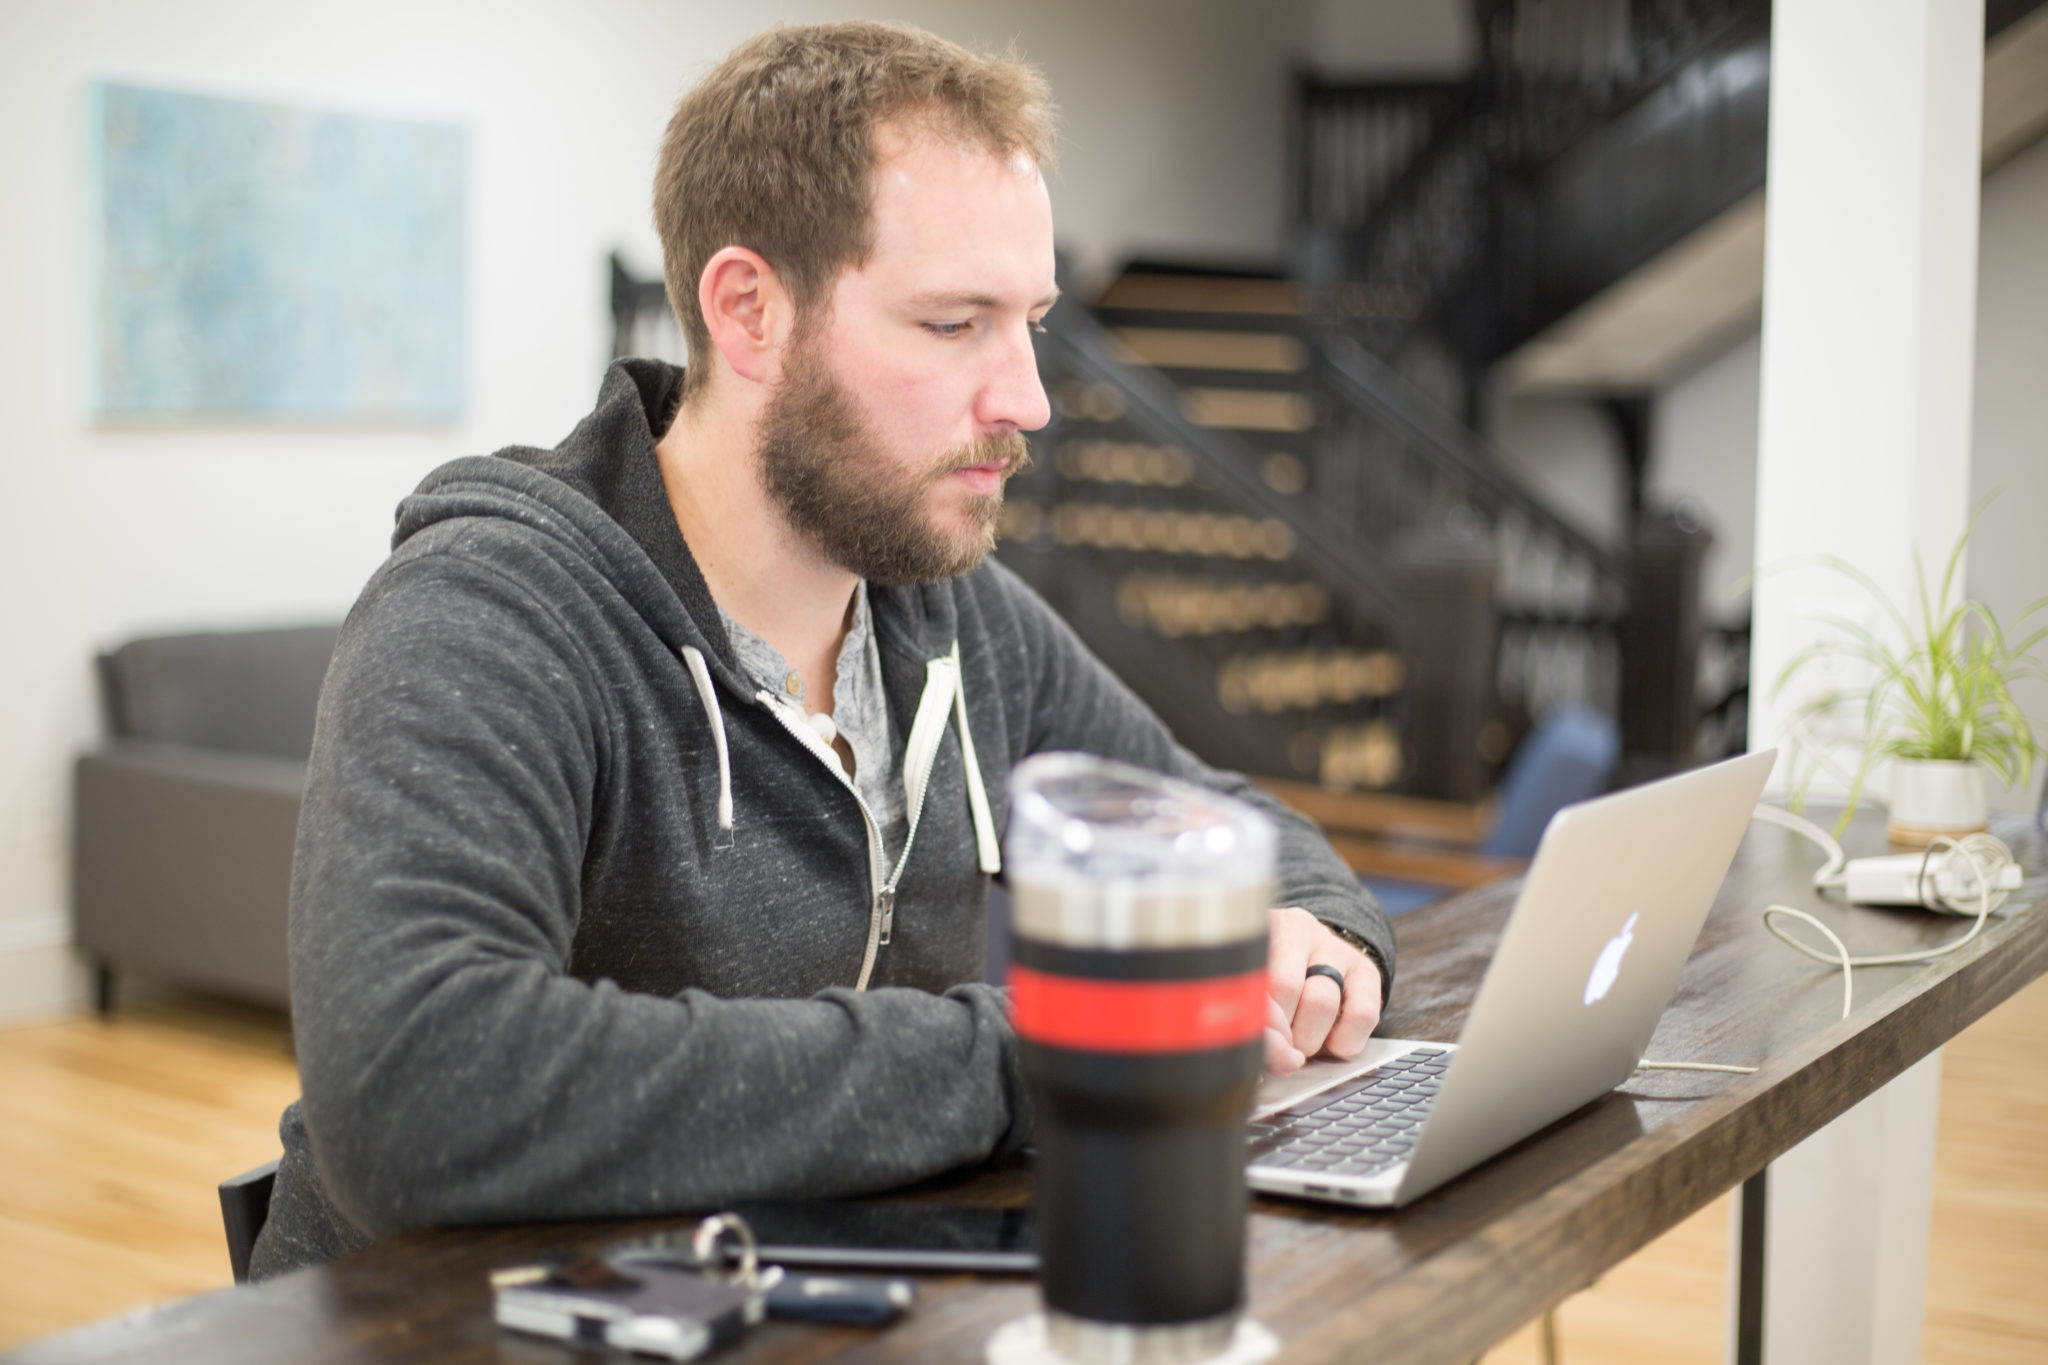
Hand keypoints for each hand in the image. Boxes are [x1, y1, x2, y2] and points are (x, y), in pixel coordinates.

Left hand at [1262, 906, 1381, 1077]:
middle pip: (1285, 989)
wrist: (1317, 965)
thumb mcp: (1253, 993)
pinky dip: (1344, 1042)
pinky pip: (1362, 1015)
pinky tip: (1332, 1043)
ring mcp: (1334, 946)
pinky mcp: (1367, 970)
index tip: (1251, 1048)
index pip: (1249, 974)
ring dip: (1309, 1041)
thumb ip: (1249, 1019)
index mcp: (1255, 931)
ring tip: (1302, 1045)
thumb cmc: (1273, 989)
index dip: (1251, 1021)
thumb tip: (1257, 1062)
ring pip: (1320, 1003)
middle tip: (1279, 1051)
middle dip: (1280, 1035)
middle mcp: (1296, 927)